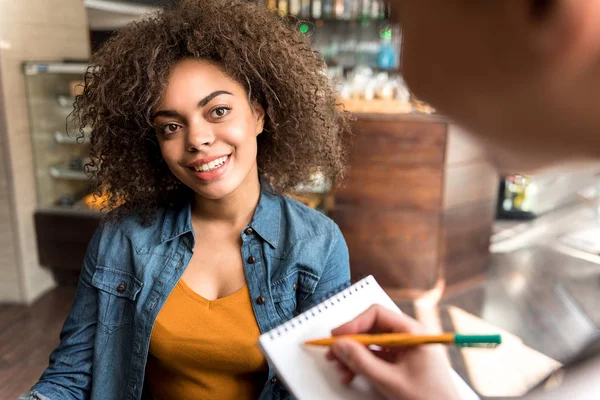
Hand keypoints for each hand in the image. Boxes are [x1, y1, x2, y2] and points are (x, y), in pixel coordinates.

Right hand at [326, 305, 461, 399]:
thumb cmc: (429, 399)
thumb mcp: (390, 381)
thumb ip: (362, 362)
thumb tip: (340, 345)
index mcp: (413, 332)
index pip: (377, 315)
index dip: (354, 324)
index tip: (337, 337)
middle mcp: (409, 336)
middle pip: (372, 329)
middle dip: (351, 342)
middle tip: (333, 352)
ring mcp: (405, 350)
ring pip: (372, 344)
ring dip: (354, 355)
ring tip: (341, 368)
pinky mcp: (402, 362)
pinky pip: (377, 357)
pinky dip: (363, 364)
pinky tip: (352, 374)